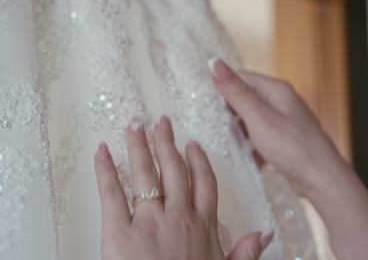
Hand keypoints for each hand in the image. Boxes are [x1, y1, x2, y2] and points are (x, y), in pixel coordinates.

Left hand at [94, 116, 272, 259]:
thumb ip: (245, 253)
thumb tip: (265, 234)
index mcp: (202, 226)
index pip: (203, 182)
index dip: (198, 160)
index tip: (192, 144)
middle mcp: (178, 216)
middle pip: (174, 169)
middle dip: (167, 143)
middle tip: (161, 122)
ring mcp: (148, 221)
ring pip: (145, 173)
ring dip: (139, 146)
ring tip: (134, 126)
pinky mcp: (119, 232)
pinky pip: (111, 193)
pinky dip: (104, 169)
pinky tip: (102, 150)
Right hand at [209, 59, 348, 196]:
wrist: (323, 180)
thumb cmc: (293, 148)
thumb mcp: (259, 119)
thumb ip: (236, 92)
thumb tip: (214, 63)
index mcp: (276, 89)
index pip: (241, 78)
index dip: (222, 89)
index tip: (205, 106)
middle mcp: (282, 101)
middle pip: (246, 98)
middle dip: (230, 113)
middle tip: (217, 129)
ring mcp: (285, 120)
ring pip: (252, 119)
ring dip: (240, 131)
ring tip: (234, 146)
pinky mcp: (285, 138)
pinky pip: (260, 136)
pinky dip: (252, 145)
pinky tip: (251, 158)